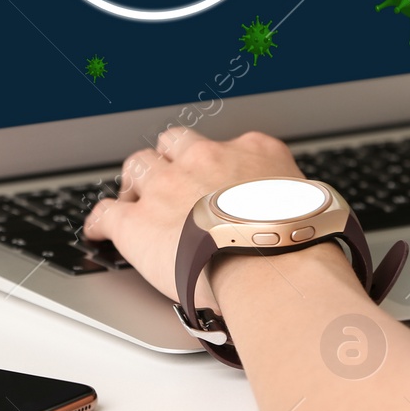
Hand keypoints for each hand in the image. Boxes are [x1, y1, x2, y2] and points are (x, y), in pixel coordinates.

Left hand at [83, 128, 302, 303]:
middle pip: (174, 144)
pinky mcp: (136, 220)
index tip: (214, 180)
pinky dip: (100, 222)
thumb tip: (297, 215)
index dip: (214, 165)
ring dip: (136, 184)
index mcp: (250, 151)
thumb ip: (291, 199)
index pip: (225, 145)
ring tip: (135, 200)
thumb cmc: (297, 243)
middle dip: (169, 161)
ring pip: (138, 167)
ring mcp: (166, 186)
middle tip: (169, 182)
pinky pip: (106, 213)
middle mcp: (204, 158)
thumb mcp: (309, 204)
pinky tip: (100, 230)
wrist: (270, 266)